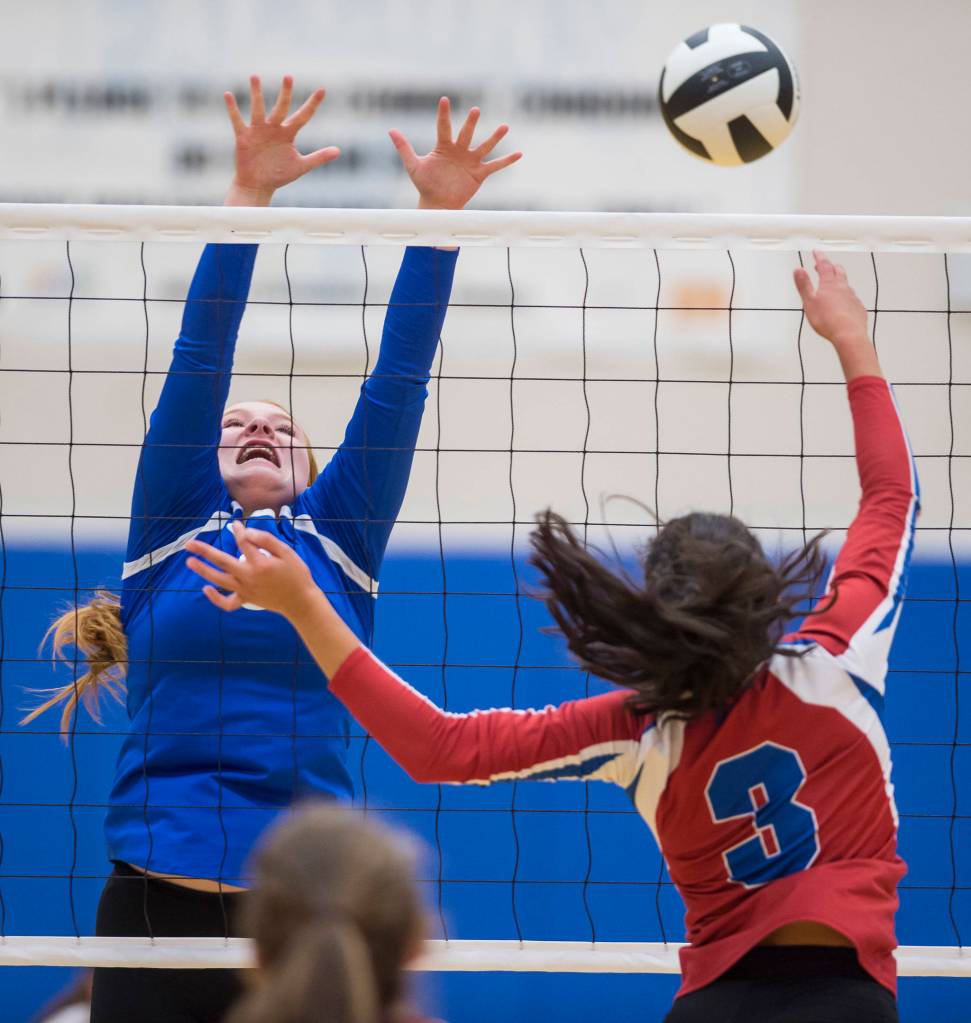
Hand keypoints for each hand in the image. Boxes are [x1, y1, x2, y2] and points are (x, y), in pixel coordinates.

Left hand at [186, 523, 320, 618]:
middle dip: (204, 551)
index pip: (242, 542)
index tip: (236, 524)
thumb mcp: (287, 552)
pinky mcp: (246, 600)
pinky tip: (206, 589)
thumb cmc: (296, 574)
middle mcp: (248, 577)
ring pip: (219, 580)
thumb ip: (266, 540)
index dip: (238, 531)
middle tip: (189, 543)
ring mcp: (245, 590)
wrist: (300, 601)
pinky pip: (226, 603)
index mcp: (259, 563)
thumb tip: (246, 532)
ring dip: (202, 570)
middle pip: (221, 561)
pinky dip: (215, 598)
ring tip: (189, 562)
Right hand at [225, 75, 340, 206]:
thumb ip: (319, 158)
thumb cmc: (279, 174)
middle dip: (285, 94)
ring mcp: (258, 131)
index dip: (312, 104)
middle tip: (288, 77)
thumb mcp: (301, 166)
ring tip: (255, 77)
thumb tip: (338, 151)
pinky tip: (228, 95)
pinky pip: (237, 121)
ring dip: (256, 94)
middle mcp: (274, 128)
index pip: (303, 116)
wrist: (259, 185)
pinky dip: (232, 109)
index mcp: (288, 133)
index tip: (322, 90)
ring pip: (258, 109)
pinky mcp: (244, 137)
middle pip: (281, 108)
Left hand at [390, 97, 521, 209]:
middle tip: (475, 110)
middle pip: (466, 133)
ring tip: (505, 127)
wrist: (437, 204)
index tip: (444, 100)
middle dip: (470, 123)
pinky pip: (495, 165)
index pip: (444, 126)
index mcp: (443, 146)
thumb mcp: (413, 166)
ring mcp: (471, 161)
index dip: (443, 114)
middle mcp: (459, 150)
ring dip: (495, 137)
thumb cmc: (425, 184)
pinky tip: (519, 153)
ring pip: (484, 146)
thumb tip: (391, 130)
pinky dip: (507, 160)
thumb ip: (404, 148)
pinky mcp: (479, 174)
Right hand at [793, 251, 869, 345]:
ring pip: (846, 284)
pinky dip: (847, 295)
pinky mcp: (858, 308)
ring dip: (840, 280)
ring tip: (835, 282)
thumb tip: (798, 270)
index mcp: (829, 284)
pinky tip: (844, 302)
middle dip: (831, 266)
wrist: (848, 334)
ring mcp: (852, 297)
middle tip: (824, 265)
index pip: (824, 265)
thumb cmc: (828, 321)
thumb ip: (804, 285)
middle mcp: (843, 287)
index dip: (819, 257)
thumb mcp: (809, 302)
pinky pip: (852, 298)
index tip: (816, 252)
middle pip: (838, 271)